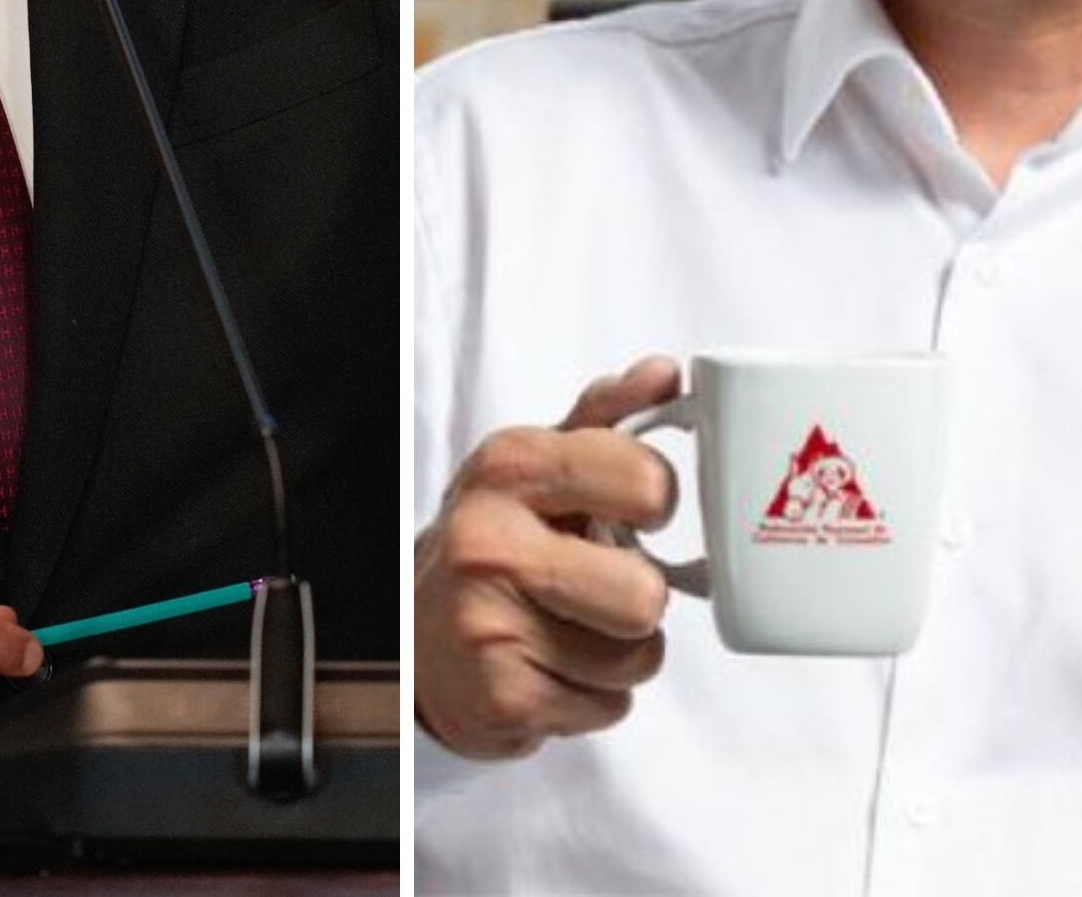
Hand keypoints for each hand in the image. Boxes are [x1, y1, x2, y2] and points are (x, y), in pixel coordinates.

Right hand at [414, 357, 681, 759]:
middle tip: (601, 585)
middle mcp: (491, 545)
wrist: (416, 635)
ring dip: (622, 650)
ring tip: (573, 628)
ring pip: (638, 656)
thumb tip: (665, 374)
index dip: (656, 502)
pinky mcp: (504, 702)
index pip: (645, 481)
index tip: (636, 511)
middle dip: (639, 597)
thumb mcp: (539, 466)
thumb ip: (608, 417)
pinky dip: (597, 695)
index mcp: (510, 468)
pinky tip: (554, 667)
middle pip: (646, 595)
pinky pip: (612, 706)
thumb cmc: (496, 544)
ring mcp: (492, 628)